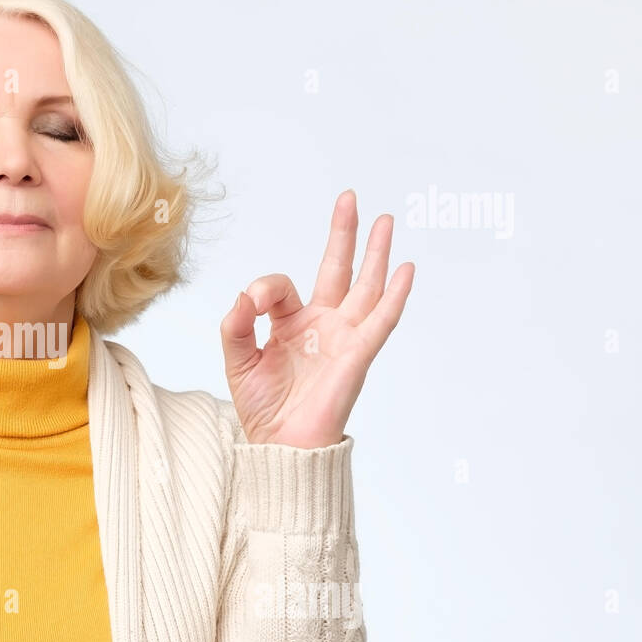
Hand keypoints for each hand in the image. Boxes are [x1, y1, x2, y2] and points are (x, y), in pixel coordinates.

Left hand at [219, 189, 413, 447]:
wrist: (281, 444)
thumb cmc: (262, 406)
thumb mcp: (237, 360)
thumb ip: (235, 325)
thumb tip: (243, 295)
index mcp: (290, 324)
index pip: (280, 286)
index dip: (264, 288)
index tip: (251, 303)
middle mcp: (320, 324)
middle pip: (336, 269)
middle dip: (343, 233)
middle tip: (349, 198)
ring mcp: (342, 336)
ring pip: (364, 286)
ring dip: (375, 253)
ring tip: (385, 221)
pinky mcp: (357, 353)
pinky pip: (381, 319)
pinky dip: (395, 294)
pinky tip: (406, 268)